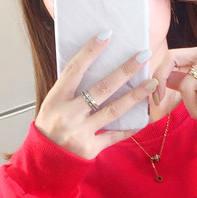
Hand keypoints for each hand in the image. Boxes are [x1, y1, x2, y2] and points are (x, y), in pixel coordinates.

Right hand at [34, 32, 156, 158]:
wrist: (44, 162)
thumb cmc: (50, 127)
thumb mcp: (53, 104)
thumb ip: (71, 89)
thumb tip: (94, 65)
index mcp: (56, 99)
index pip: (75, 70)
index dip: (90, 51)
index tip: (107, 35)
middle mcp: (68, 114)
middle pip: (101, 89)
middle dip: (124, 71)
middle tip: (143, 56)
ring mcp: (80, 133)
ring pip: (113, 111)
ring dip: (135, 96)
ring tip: (152, 83)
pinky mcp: (90, 149)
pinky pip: (114, 135)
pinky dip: (130, 127)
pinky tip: (145, 116)